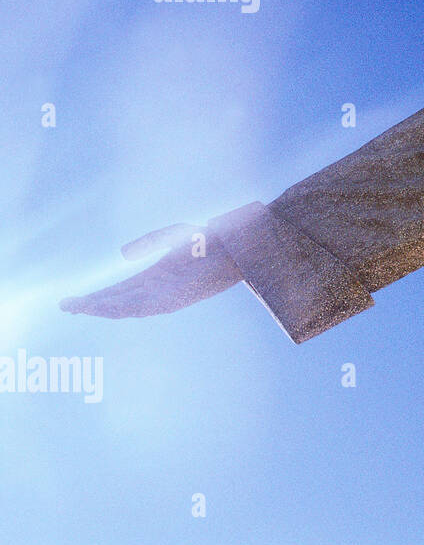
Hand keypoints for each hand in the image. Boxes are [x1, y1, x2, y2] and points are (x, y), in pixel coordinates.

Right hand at [60, 223, 242, 317]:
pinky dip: (125, 308)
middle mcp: (158, 290)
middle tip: (65, 306)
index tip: (71, 301)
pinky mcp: (178, 299)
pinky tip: (107, 308)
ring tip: (78, 308)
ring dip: (103, 308)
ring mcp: (168, 296)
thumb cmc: (209, 239)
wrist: (237, 245)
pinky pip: (147, 307)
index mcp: (154, 277)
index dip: (95, 297)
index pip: (119, 291)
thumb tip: (123, 255)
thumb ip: (148, 242)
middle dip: (92, 305)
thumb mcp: (172, 236)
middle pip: (118, 302)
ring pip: (128, 308)